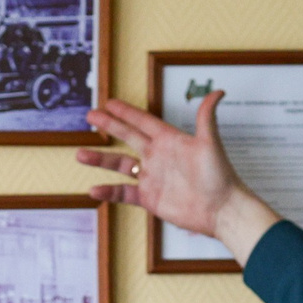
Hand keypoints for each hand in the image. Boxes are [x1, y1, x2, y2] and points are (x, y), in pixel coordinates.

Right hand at [75, 94, 279, 262]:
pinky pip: (124, 193)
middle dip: (109, 126)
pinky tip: (94, 189)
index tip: (109, 102)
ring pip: (120, 165)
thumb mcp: (210, 144)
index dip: (126, 112)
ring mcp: (152, 177)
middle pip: (128, 137)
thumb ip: (206, 117)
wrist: (221, 210)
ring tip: (80, 154)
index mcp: (169, 140)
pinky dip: (109, 192)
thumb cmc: (220, 176)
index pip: (142, 122)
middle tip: (90, 115)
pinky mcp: (150, 198)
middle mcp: (158, 156)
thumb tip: (218, 91)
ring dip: (101, 160)